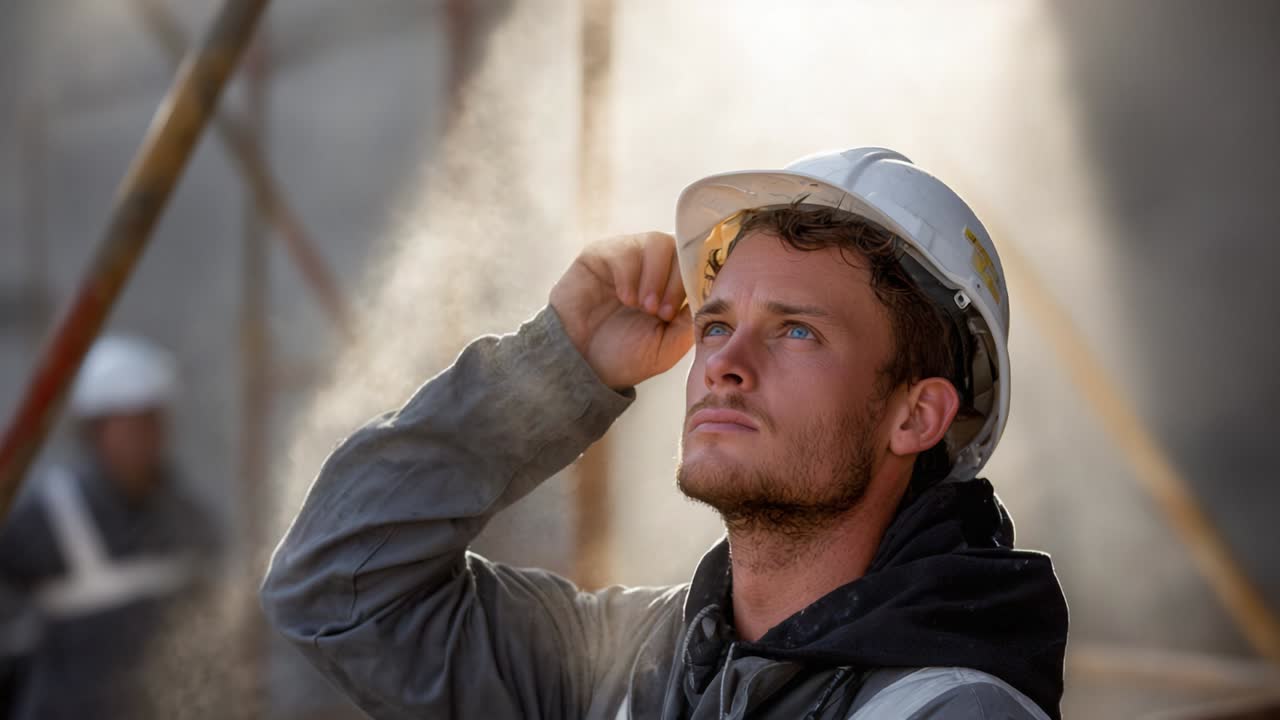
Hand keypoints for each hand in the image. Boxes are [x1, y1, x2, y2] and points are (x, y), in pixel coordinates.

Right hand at [550, 232, 693, 388]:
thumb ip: (691, 321)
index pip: (698, 263)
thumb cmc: (625, 357)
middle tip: (662, 313)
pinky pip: (624, 249)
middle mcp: (653, 267)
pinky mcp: (601, 255)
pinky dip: (629, 275)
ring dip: (655, 277)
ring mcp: (627, 258)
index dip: (699, 279)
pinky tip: (625, 298)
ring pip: (656, 242)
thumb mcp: (668, 347)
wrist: (581, 366)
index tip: (687, 309)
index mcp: (673, 287)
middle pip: (681, 248)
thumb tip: (710, 295)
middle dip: (677, 282)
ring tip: (644, 307)